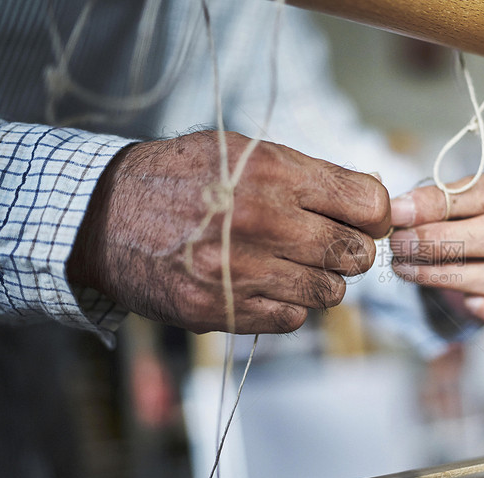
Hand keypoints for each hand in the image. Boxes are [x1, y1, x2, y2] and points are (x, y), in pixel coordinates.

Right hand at [68, 131, 389, 333]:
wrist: (106, 215)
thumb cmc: (184, 178)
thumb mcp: (246, 151)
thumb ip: (311, 175)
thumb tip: (375, 200)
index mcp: (272, 172)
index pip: (368, 203)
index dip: (377, 216)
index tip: (367, 220)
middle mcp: (260, 220)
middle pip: (356, 254)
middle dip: (351, 251)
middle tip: (329, 244)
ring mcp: (239, 270)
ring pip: (330, 293)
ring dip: (321, 282)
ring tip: (292, 264)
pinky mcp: (221, 309)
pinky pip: (293, 319)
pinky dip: (289, 306)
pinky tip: (265, 285)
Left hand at [389, 168, 483, 332]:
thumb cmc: (478, 220)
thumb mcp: (463, 200)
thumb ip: (439, 202)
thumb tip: (399, 211)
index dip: (441, 203)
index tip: (399, 213)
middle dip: (444, 242)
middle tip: (400, 245)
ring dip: (452, 276)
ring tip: (408, 270)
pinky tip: (468, 304)